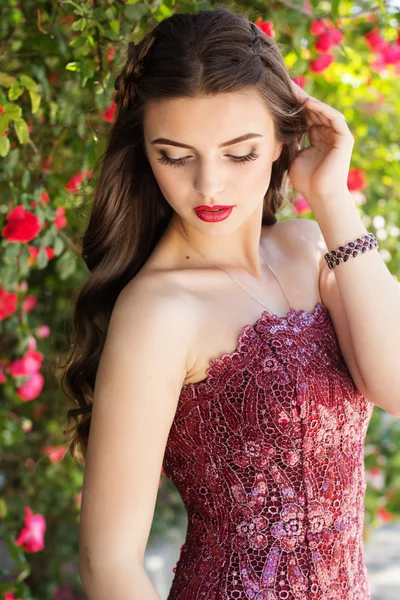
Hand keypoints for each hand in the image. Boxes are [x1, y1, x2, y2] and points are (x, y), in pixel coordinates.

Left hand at [287, 80, 354, 210]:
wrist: (320, 196)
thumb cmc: (307, 181)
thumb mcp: (294, 156)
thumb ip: (290, 142)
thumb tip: (275, 129)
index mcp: (317, 138)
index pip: (306, 117)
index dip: (293, 106)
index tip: (279, 95)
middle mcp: (328, 134)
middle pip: (314, 111)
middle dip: (300, 99)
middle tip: (285, 85)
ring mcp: (338, 135)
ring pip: (323, 111)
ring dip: (309, 101)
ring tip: (294, 91)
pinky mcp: (344, 138)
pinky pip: (334, 118)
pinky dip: (322, 109)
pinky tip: (308, 104)